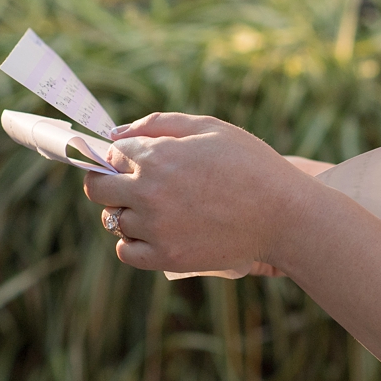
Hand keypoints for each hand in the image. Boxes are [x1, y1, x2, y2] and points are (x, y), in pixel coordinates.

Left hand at [83, 113, 314, 273]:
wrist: (283, 214)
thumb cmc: (251, 164)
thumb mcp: (211, 128)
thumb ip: (161, 123)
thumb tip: (116, 134)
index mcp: (158, 156)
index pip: (114, 153)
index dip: (124, 153)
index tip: (135, 158)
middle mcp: (149, 193)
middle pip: (97, 188)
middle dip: (108, 180)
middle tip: (132, 182)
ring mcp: (156, 228)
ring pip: (112, 219)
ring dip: (126, 211)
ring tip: (157, 207)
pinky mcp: (167, 257)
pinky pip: (125, 251)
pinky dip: (132, 242)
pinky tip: (154, 231)